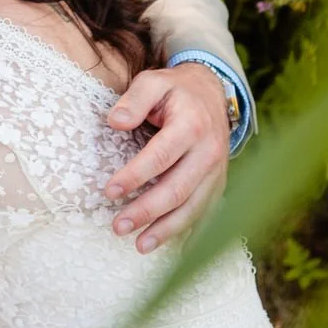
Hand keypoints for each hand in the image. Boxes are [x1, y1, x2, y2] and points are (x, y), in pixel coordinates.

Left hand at [101, 61, 233, 251]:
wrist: (213, 94)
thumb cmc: (177, 91)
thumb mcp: (155, 81)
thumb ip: (134, 99)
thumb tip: (116, 121)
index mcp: (192, 125)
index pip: (161, 157)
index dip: (135, 176)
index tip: (109, 191)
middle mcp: (209, 152)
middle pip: (177, 189)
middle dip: (147, 211)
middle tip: (118, 226)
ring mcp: (218, 172)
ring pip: (192, 207)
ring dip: (166, 230)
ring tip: (140, 245)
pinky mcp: (218, 184)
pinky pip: (203, 212)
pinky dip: (186, 232)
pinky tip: (167, 246)